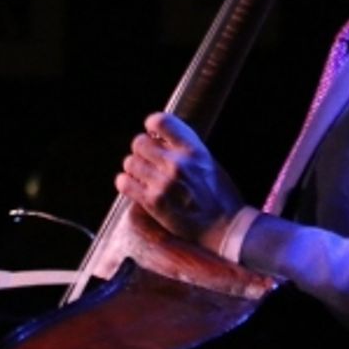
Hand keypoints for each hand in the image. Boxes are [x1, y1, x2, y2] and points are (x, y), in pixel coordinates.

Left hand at [114, 111, 243, 252]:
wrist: (225, 227)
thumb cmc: (217, 195)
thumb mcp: (207, 162)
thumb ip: (183, 148)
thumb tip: (157, 137)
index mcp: (193, 150)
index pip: (160, 121)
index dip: (151, 125)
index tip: (151, 133)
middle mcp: (177, 163)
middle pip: (138, 142)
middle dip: (141, 151)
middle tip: (148, 162)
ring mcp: (163, 183)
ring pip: (129, 163)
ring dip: (134, 169)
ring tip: (144, 177)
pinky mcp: (152, 202)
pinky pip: (124, 183)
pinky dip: (125, 183)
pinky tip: (134, 187)